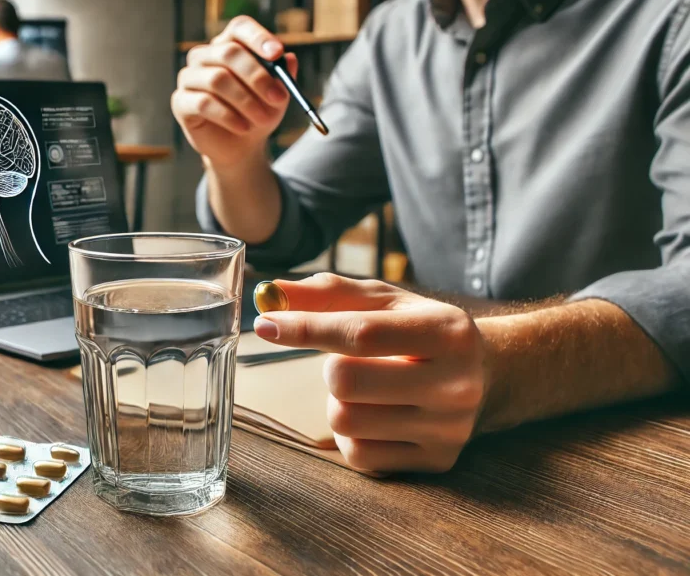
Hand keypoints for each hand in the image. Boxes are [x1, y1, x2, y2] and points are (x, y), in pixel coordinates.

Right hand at [172, 16, 298, 166]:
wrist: (240, 148)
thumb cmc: (257, 114)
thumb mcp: (277, 97)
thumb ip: (283, 77)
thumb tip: (289, 59)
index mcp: (229, 45)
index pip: (239, 28)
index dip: (257, 38)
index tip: (277, 54)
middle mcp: (204, 56)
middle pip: (228, 52)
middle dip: (257, 76)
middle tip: (277, 97)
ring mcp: (189, 77)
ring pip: (217, 79)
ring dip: (245, 101)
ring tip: (263, 119)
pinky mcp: (180, 101)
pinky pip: (203, 103)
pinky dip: (228, 116)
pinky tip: (243, 127)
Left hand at [253, 274, 487, 474]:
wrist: (489, 377)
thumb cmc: (421, 331)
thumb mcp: (386, 302)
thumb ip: (328, 293)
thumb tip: (271, 296)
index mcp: (446, 331)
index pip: (360, 333)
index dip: (305, 328)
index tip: (266, 324)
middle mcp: (455, 383)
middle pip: (345, 382)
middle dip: (330, 369)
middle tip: (350, 362)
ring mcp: (448, 428)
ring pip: (344, 420)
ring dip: (338, 402)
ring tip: (367, 388)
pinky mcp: (436, 461)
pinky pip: (358, 454)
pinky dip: (351, 434)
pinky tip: (376, 415)